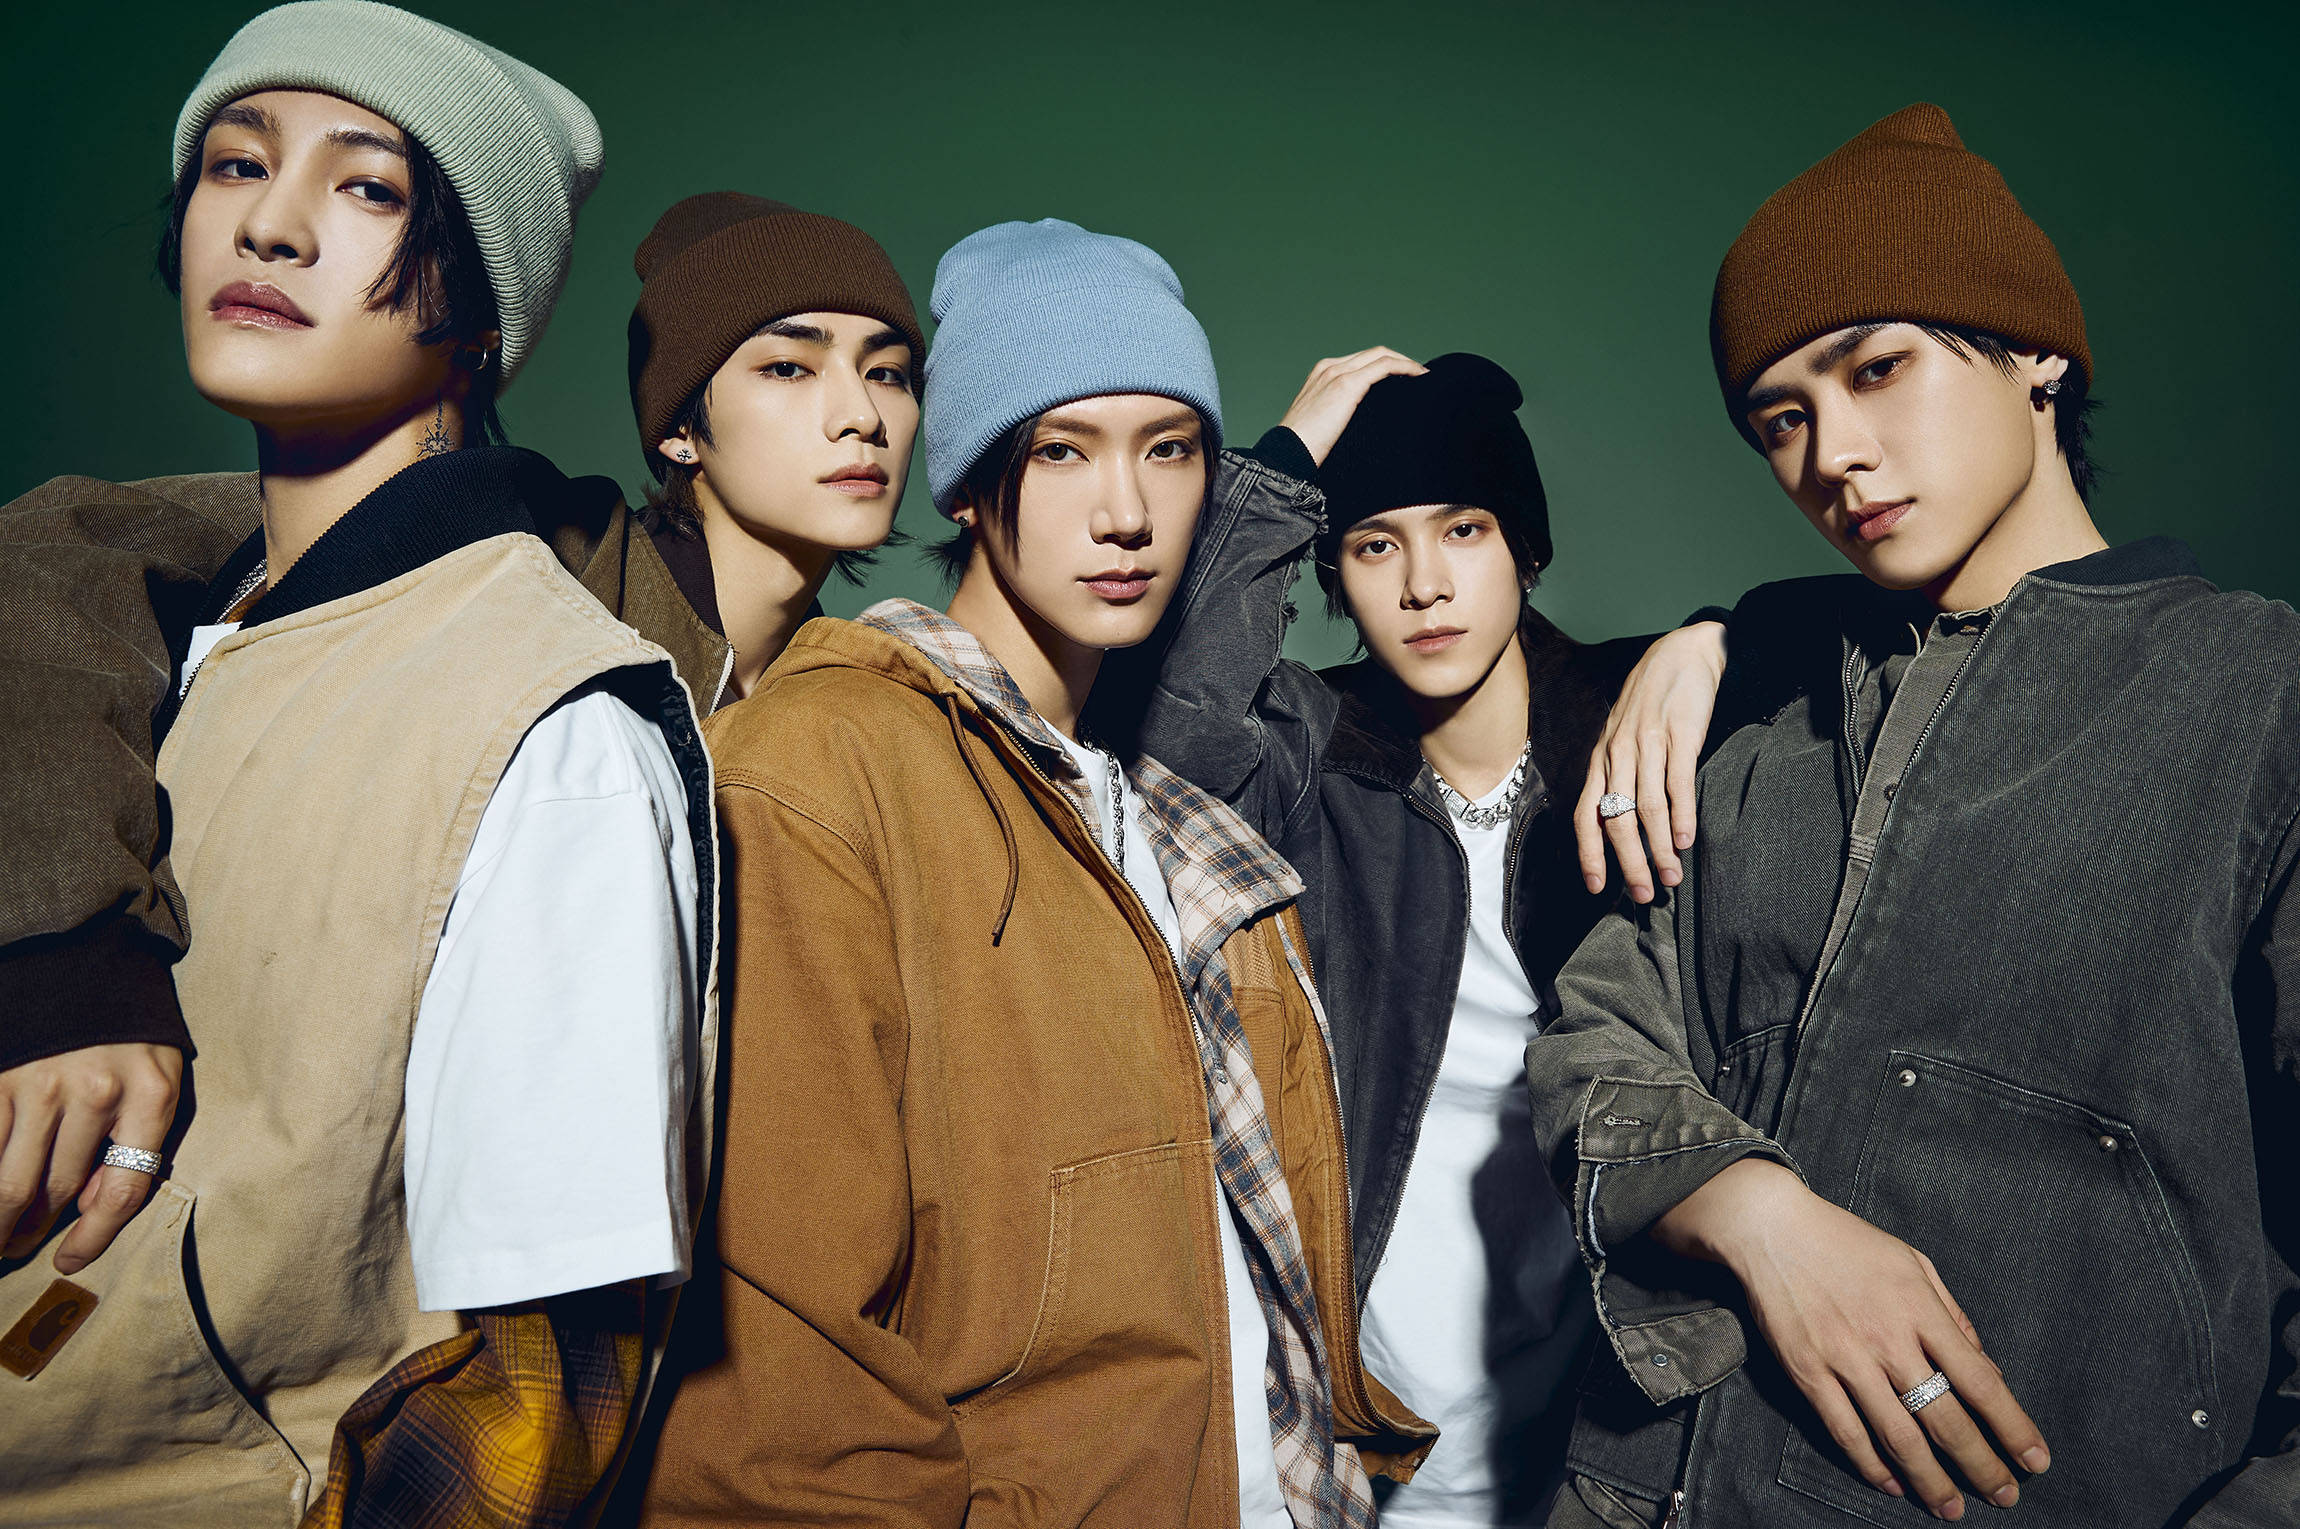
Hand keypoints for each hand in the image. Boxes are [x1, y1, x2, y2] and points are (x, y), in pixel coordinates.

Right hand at [0, 1043, 179, 1272]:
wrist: (86, 961)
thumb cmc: (128, 1032)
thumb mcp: (159, 1076)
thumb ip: (138, 1140)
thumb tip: (92, 1205)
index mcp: (149, 1094)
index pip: (124, 1189)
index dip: (94, 1238)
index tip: (70, 1262)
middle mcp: (93, 1091)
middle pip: (54, 1191)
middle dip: (29, 1233)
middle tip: (15, 1249)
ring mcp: (38, 1082)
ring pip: (8, 1179)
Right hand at [1276, 347, 1425, 464]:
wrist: (1287, 454)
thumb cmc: (1302, 450)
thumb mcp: (1323, 426)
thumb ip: (1340, 417)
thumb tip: (1364, 428)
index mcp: (1322, 374)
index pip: (1360, 361)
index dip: (1385, 367)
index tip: (1404, 381)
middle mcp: (1329, 367)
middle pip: (1373, 353)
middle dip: (1400, 361)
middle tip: (1419, 377)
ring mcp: (1337, 373)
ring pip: (1381, 355)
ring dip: (1406, 363)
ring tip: (1423, 377)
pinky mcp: (1347, 384)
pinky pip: (1384, 366)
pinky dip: (1405, 368)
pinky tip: (1419, 377)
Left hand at [1576, 621, 1726, 900]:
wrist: (1684, 652)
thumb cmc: (1652, 701)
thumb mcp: (1624, 737)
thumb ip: (1619, 776)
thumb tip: (1620, 824)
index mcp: (1601, 758)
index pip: (1586, 813)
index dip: (1589, 852)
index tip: (1598, 887)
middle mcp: (1618, 753)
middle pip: (1616, 818)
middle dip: (1629, 861)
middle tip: (1645, 893)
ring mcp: (1647, 743)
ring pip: (1646, 807)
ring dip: (1658, 848)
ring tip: (1672, 875)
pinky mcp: (1679, 734)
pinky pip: (1677, 782)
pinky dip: (1681, 815)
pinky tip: (1686, 839)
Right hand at [1654, 1160, 2050, 1518]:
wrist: (1772, 1230)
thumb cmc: (1848, 1243)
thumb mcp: (1914, 1263)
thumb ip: (1952, 1315)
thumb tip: (1985, 1367)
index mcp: (1921, 1310)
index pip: (1980, 1381)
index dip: (2012, 1427)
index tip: (2035, 1460)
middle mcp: (1888, 1340)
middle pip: (1945, 1418)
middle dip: (1980, 1466)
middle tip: (2004, 1497)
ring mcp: (1846, 1359)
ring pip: (1897, 1436)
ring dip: (1930, 1479)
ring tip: (1951, 1507)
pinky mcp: (1808, 1372)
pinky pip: (1845, 1430)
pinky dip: (1870, 1464)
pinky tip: (1892, 1484)